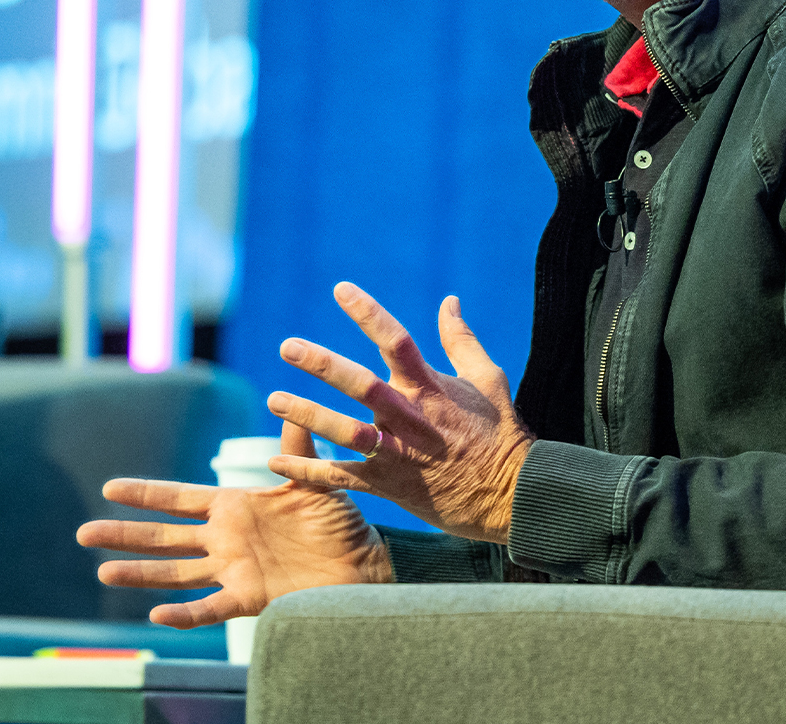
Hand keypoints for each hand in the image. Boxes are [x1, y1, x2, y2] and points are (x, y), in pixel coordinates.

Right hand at [76, 420, 392, 627]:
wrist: (365, 564)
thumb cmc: (341, 521)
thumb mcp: (313, 478)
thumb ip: (295, 445)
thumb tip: (288, 402)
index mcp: (234, 507)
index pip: (178, 498)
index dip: (145, 494)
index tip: (108, 489)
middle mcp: (225, 539)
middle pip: (163, 536)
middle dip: (124, 534)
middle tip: (83, 534)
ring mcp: (233, 570)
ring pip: (175, 572)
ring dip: (140, 574)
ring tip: (103, 573)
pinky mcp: (250, 597)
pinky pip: (210, 608)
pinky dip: (183, 614)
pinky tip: (155, 616)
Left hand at [266, 282, 533, 543]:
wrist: (512, 497)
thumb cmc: (501, 435)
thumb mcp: (488, 380)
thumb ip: (461, 340)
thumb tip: (449, 301)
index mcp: (432, 388)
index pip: (397, 341)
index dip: (368, 313)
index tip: (341, 289)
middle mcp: (411, 419)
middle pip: (362, 386)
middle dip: (322, 365)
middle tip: (287, 346)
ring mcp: (398, 454)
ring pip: (345, 433)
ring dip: (307, 415)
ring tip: (274, 399)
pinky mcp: (389, 485)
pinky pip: (341, 478)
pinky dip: (307, 472)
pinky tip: (275, 464)